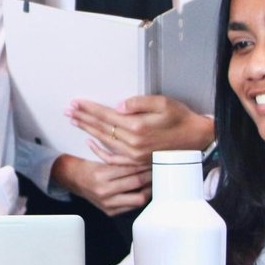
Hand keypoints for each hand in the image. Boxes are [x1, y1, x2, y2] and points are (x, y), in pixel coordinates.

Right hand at [51, 154, 152, 215]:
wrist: (74, 181)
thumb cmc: (90, 168)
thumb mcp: (103, 161)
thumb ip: (122, 163)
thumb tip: (145, 162)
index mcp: (101, 175)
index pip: (130, 169)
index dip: (144, 164)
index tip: (151, 160)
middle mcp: (104, 191)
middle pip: (136, 183)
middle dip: (149, 175)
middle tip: (156, 169)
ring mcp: (107, 203)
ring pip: (138, 198)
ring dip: (148, 189)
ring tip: (152, 181)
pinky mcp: (110, 212)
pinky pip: (132, 207)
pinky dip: (139, 198)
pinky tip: (143, 191)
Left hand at [68, 95, 213, 166]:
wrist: (196, 139)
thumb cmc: (180, 118)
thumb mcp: (163, 103)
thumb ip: (138, 103)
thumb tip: (117, 106)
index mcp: (138, 127)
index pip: (106, 115)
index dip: (89, 108)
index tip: (76, 103)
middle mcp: (133, 143)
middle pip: (101, 128)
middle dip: (82, 118)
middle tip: (67, 110)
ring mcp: (134, 155)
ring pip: (104, 141)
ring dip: (87, 130)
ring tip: (74, 121)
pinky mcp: (137, 161)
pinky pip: (112, 158)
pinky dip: (99, 151)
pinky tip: (90, 141)